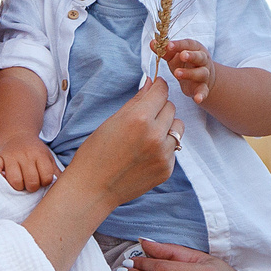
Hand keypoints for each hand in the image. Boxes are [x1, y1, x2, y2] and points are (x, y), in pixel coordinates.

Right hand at [0, 134, 61, 192]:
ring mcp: (10, 157)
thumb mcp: (48, 158)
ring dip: (17, 186)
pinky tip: (4, 178)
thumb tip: (65, 189)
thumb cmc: (35, 152)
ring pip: (15, 181)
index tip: (42, 180)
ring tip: (20, 183)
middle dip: (32, 187)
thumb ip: (56, 172)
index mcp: (40, 155)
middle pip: (31, 182)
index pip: (46, 177)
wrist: (18, 136)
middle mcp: (25, 155)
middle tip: (30, 184)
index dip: (44, 183)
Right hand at [58, 78, 176, 207]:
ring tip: (148, 135)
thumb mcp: (113, 121)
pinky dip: (164, 147)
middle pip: (171, 108)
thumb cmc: (96, 152)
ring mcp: (163, 154)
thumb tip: (151, 82)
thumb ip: (136, 101)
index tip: (156, 87)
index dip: (158, 87)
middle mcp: (155, 135)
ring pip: (178, 128)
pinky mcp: (167, 169)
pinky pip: (173, 149)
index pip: (161, 92)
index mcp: (139, 119)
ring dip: (167, 126)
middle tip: (145, 116)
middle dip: (160, 107)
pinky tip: (145, 154)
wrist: (93, 188)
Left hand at [161, 39, 212, 102]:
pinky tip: (198, 99)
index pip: (188, 44)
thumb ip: (165, 51)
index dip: (179, 44)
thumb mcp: (174, 56)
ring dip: (190, 73)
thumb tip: (152, 43)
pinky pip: (204, 91)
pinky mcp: (203, 87)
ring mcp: (204, 74)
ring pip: (201, 73)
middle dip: (191, 56)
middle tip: (182, 55)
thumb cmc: (185, 63)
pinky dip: (201, 95)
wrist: (202, 78)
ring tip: (177, 73)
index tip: (168, 45)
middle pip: (199, 56)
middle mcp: (202, 60)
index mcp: (195, 49)